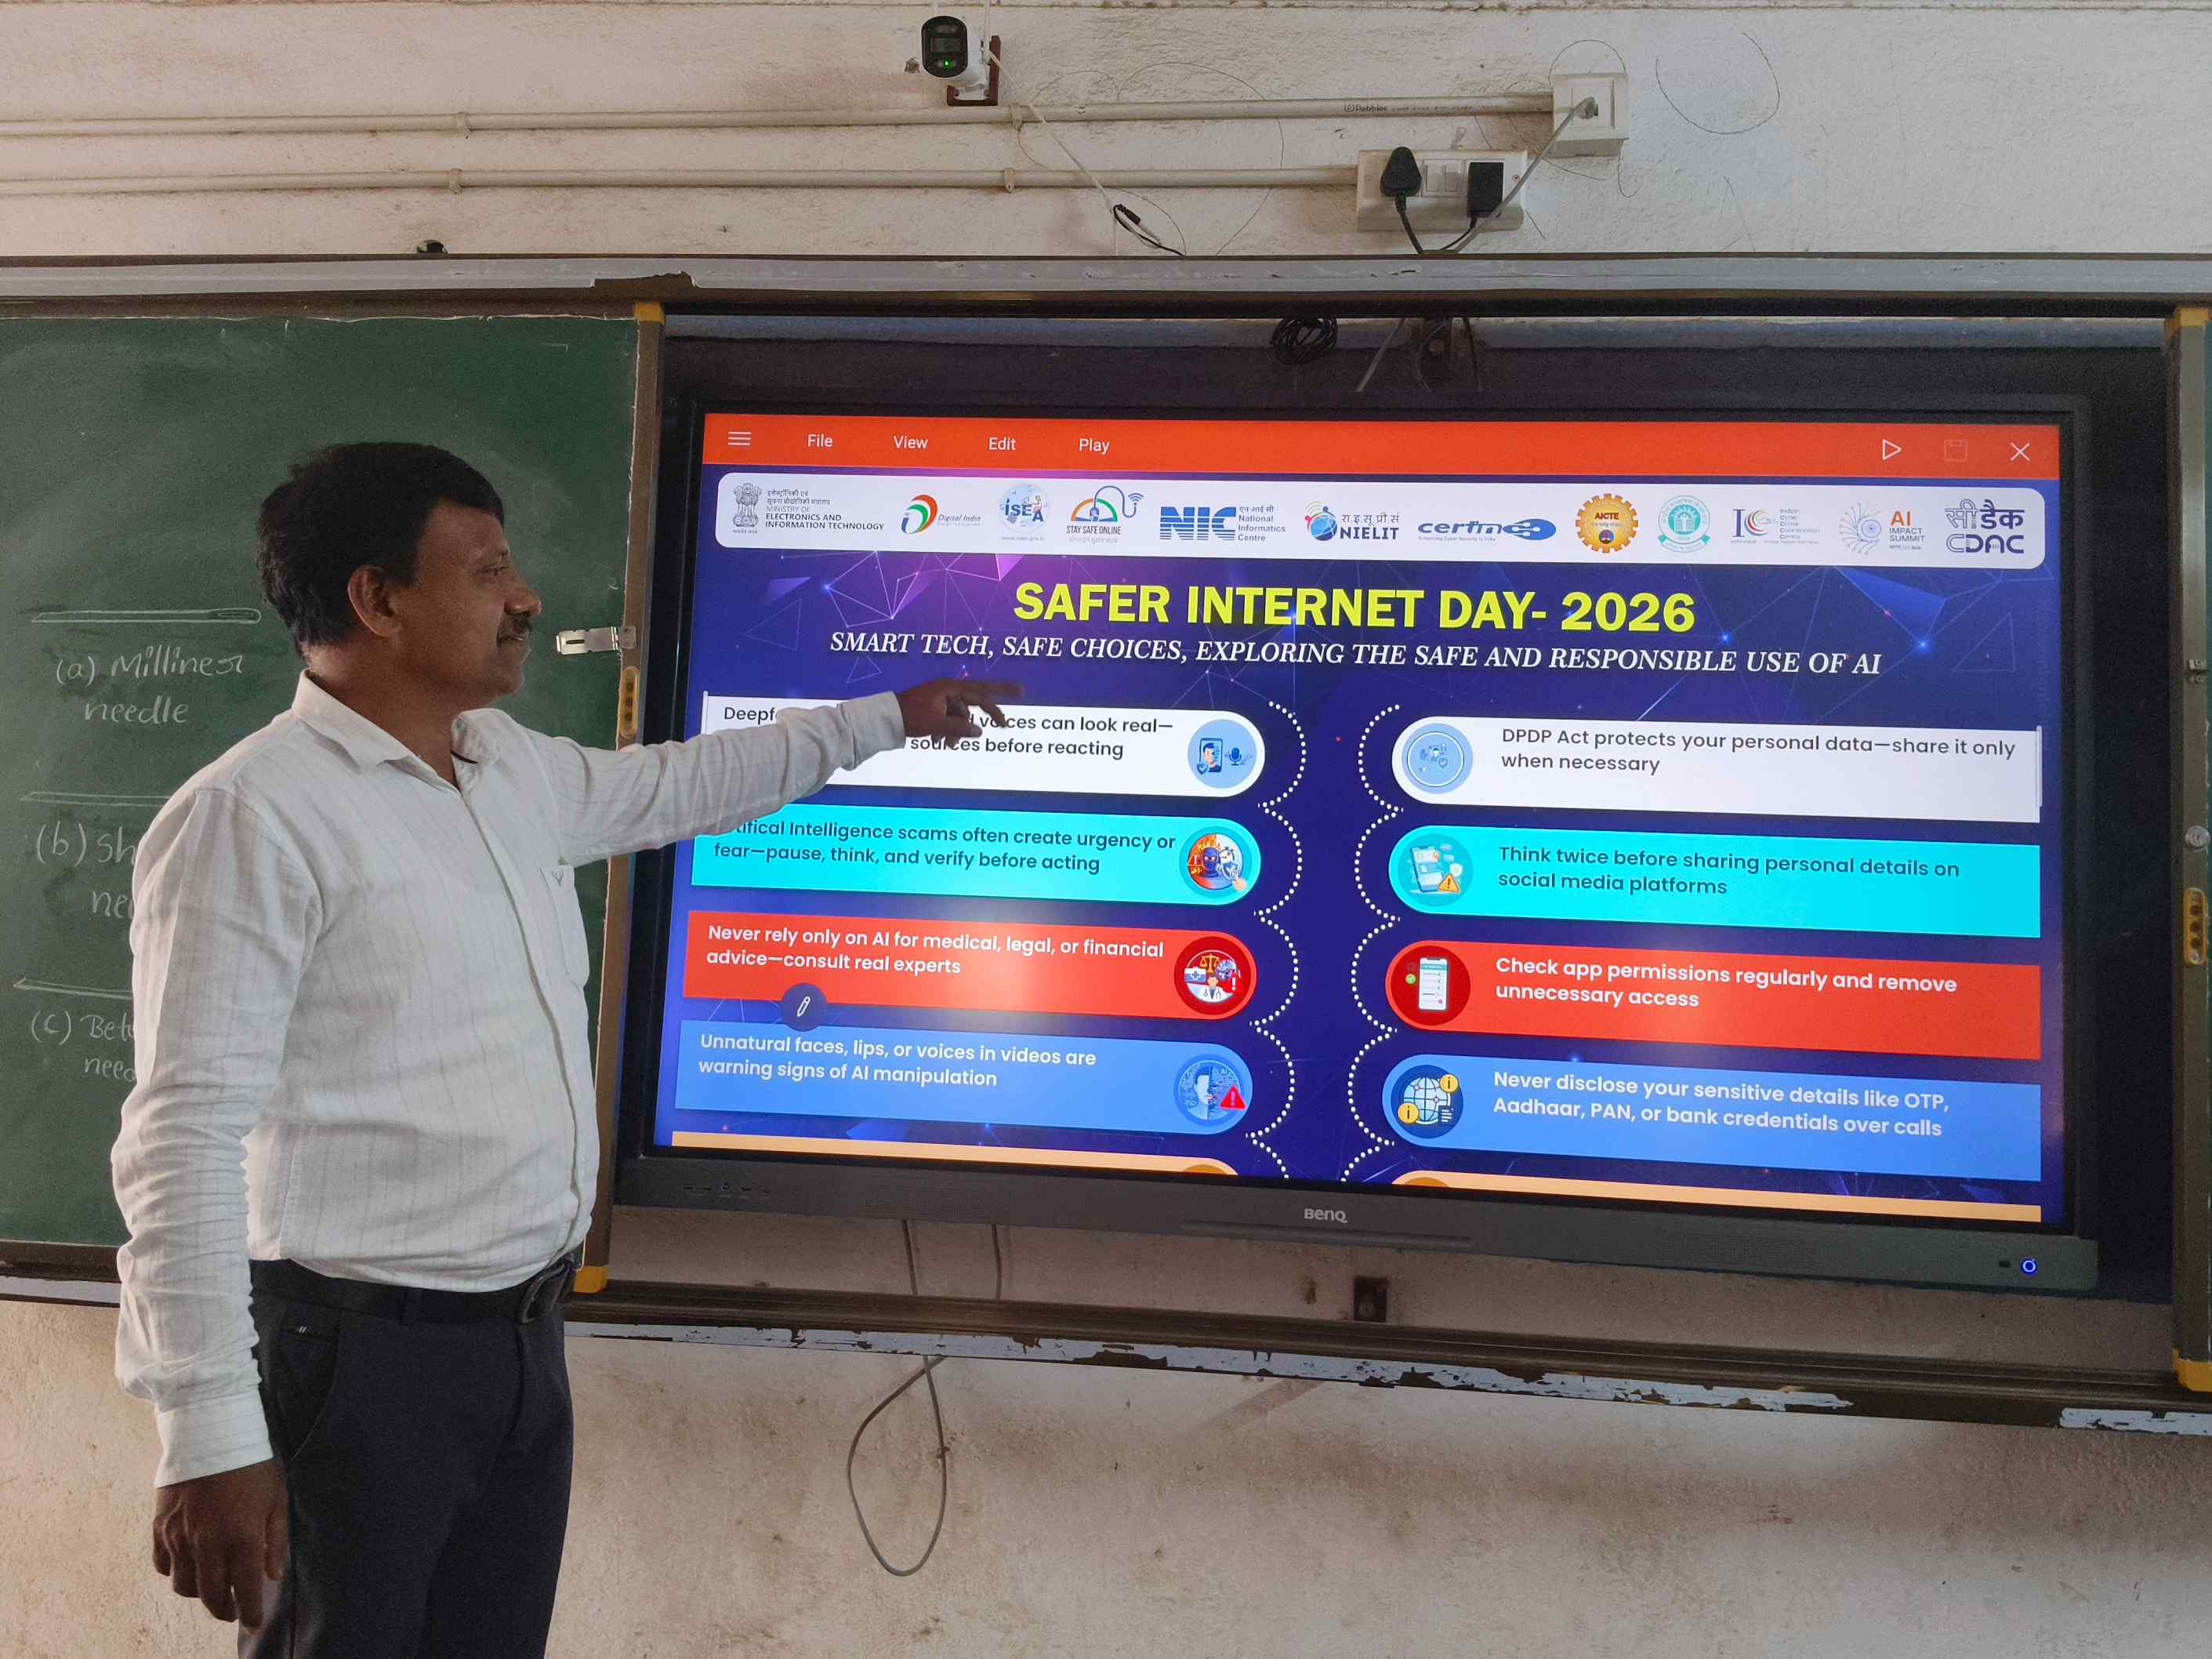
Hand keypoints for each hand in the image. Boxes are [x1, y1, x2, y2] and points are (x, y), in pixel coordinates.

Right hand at [151, 1458, 287, 1629]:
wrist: (210, 1433)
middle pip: (210, 1595)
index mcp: (241, 1538)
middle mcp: (207, 1544)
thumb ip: (275, 1540)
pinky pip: (162, 1565)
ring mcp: (179, 1538)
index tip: (254, 1623)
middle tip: (233, 1611)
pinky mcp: (160, 1528)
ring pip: (184, 1585)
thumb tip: (272, 1575)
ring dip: (199, 1593)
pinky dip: (174, 1574)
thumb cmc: (251, 1464)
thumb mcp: (276, 1498)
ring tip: (212, 1588)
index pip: (246, 1589)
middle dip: (224, 1609)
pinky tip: (187, 1568)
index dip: (250, 1611)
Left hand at [896, 679, 1020, 746]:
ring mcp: (942, 697)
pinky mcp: (936, 707)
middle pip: (978, 694)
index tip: (1003, 723)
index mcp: (949, 687)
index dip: (994, 709)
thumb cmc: (909, 716)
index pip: (979, 696)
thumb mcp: (935, 724)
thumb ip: (959, 728)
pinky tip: (938, 741)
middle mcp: (948, 689)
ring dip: (956, 731)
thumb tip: (979, 732)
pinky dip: (947, 730)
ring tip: (944, 744)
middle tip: (1021, 689)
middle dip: (995, 699)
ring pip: (960, 714)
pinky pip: (950, 718)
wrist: (886, 718)